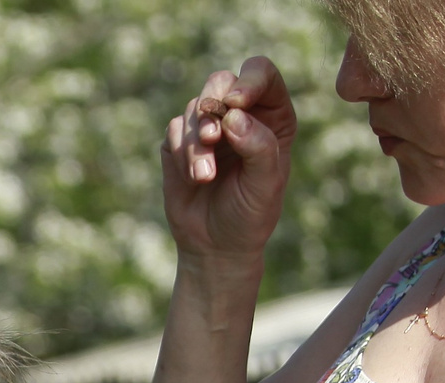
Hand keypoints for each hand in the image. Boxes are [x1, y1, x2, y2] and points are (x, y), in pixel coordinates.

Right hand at [161, 58, 296, 262]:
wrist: (216, 246)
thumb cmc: (251, 214)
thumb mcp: (266, 184)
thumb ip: (258, 146)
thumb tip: (233, 115)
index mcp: (271, 116)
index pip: (261, 74)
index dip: (249, 80)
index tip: (236, 103)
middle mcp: (239, 114)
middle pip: (221, 81)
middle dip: (212, 104)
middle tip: (211, 136)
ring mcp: (207, 126)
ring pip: (193, 109)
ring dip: (196, 143)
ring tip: (204, 177)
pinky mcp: (179, 144)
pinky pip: (173, 131)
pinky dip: (181, 153)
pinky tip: (194, 180)